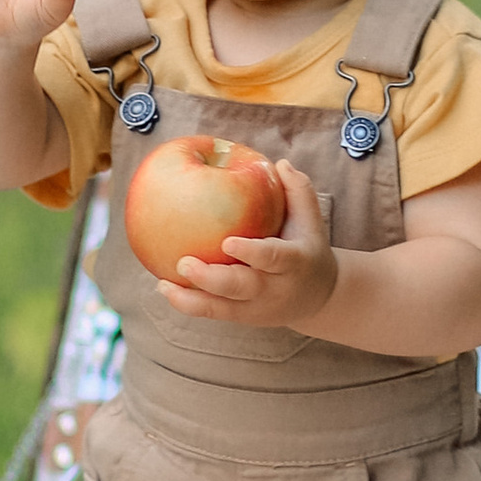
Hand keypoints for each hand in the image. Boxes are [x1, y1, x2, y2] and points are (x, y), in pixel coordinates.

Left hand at [162, 162, 337, 330]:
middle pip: (240, 287)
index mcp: (293, 263)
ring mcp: (256, 307)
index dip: (251, 252)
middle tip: (184, 262)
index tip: (227, 241)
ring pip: (221, 308)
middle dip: (211, 279)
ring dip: (190, 298)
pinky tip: (164, 287)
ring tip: (163, 284)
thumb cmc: (307, 247)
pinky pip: (211, 312)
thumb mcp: (311, 220)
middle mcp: (274, 289)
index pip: (272, 258)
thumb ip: (298, 190)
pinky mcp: (241, 317)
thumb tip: (279, 164)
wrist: (318, 298)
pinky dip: (187, 303)